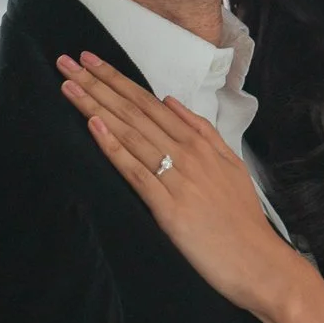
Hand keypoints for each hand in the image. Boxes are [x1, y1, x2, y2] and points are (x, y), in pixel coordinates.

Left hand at [56, 52, 303, 318]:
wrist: (257, 260)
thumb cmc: (242, 218)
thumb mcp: (231, 164)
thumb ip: (202, 131)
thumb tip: (171, 101)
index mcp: (200, 142)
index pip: (149, 103)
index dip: (117, 80)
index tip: (90, 62)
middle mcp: (187, 153)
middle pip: (134, 111)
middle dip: (98, 84)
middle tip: (67, 63)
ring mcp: (177, 178)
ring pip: (130, 134)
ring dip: (96, 107)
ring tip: (69, 87)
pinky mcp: (167, 206)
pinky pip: (135, 170)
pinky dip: (113, 147)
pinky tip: (94, 127)